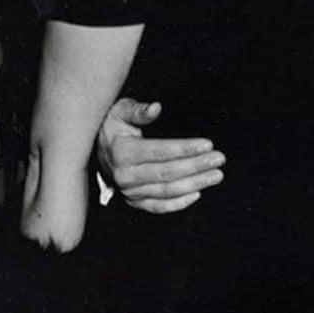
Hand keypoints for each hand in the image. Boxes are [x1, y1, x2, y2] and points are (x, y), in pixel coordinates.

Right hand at [96, 98, 225, 213]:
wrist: (94, 149)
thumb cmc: (113, 126)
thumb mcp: (120, 111)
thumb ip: (139, 110)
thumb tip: (156, 107)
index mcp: (122, 152)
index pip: (159, 151)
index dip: (185, 148)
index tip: (207, 144)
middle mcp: (124, 175)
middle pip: (167, 173)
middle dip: (196, 166)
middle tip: (219, 158)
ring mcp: (129, 191)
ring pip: (166, 191)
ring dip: (194, 184)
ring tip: (216, 175)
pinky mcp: (134, 200)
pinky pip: (158, 207)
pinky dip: (178, 203)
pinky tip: (198, 193)